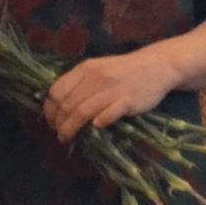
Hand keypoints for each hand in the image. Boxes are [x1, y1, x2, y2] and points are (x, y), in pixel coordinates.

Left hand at [40, 45, 178, 137]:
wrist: (156, 66)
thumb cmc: (122, 71)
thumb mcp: (97, 69)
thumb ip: (79, 83)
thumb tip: (57, 105)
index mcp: (84, 69)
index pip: (56, 91)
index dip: (49, 110)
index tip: (51, 121)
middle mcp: (95, 78)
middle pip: (67, 105)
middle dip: (58, 123)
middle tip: (58, 134)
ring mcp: (111, 90)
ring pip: (82, 113)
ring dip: (70, 129)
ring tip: (66, 138)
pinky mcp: (127, 101)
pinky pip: (107, 115)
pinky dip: (98, 123)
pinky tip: (94, 128)